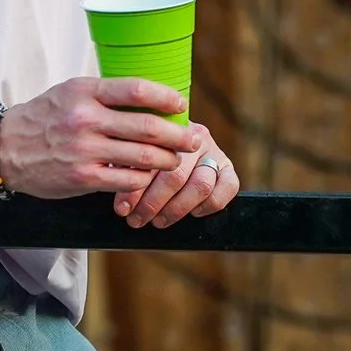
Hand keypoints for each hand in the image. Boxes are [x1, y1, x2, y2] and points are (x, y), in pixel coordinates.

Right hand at [0, 77, 196, 198]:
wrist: (5, 148)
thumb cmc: (45, 118)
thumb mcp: (70, 93)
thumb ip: (104, 94)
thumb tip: (150, 98)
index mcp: (84, 91)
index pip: (136, 89)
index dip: (165, 97)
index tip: (181, 105)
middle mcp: (85, 118)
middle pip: (146, 126)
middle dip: (178, 135)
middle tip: (194, 139)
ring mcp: (84, 149)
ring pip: (142, 156)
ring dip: (167, 160)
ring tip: (176, 160)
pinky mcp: (82, 177)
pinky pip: (126, 180)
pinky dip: (143, 180)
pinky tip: (149, 178)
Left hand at [118, 131, 239, 227]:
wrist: (167, 145)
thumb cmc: (142, 151)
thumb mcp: (131, 153)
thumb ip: (127, 168)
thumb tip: (122, 204)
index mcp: (169, 129)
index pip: (153, 160)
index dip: (136, 189)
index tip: (122, 208)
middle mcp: (194, 138)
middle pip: (176, 176)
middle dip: (153, 204)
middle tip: (137, 219)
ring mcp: (214, 152)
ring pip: (201, 185)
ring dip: (177, 209)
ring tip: (158, 221)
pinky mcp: (228, 168)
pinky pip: (228, 187)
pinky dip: (210, 205)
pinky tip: (193, 213)